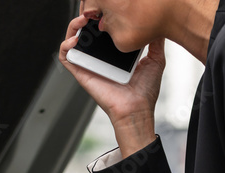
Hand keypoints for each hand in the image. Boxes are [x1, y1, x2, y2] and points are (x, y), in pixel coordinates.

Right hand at [59, 10, 166, 156]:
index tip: (106, 12)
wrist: (136, 109)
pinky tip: (74, 39)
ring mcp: (89, 65)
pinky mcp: (81, 73)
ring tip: (81, 20)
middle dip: (84, 19)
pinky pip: (66, 58)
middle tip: (92, 12)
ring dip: (72, 28)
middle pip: (85, 34)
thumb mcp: (155, 59)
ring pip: (71, 42)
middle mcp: (100, 58)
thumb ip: (155, 43)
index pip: (102, 32)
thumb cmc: (144, 91)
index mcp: (114, 54)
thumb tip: (159, 28)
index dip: (100, 20)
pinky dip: (65, 46)